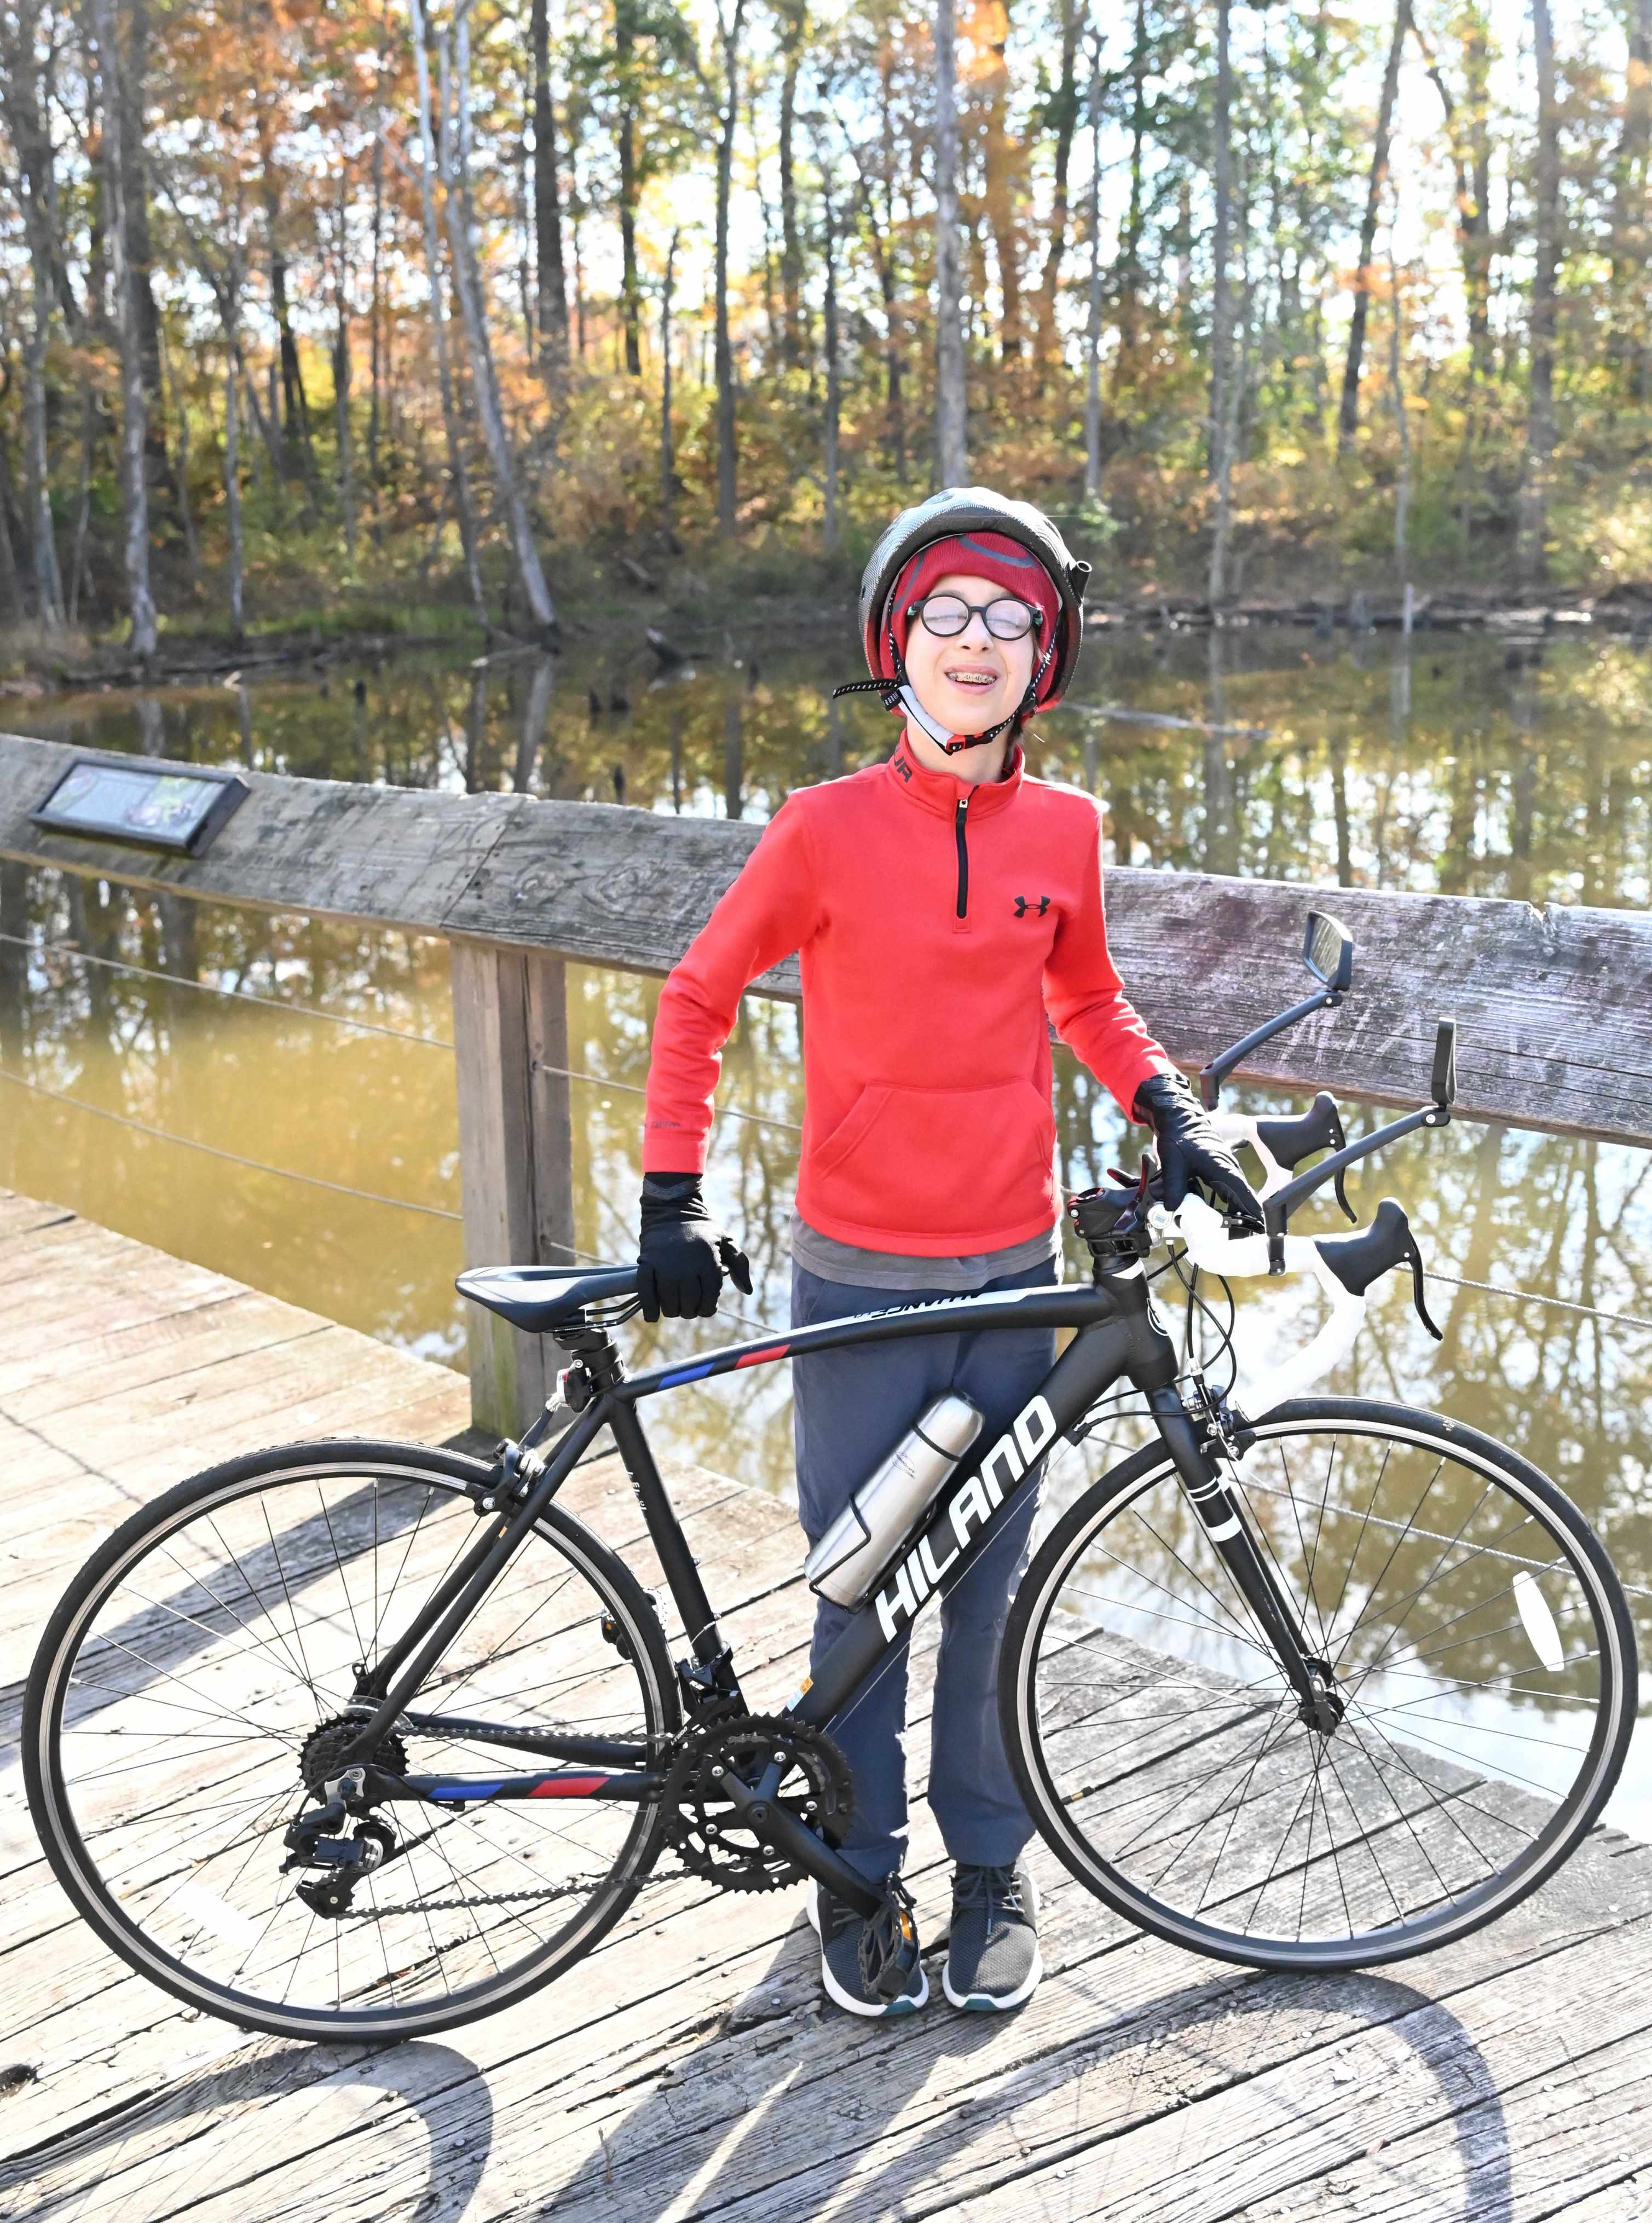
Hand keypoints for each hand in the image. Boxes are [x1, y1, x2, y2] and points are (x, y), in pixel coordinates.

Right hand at [636, 1173, 753, 1321]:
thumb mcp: (726, 1241)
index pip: (709, 1300)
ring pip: (669, 1304)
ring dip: (672, 1311)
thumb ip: (740, 1265)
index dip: (707, 1308)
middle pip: (689, 1305)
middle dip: (690, 1311)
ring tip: (674, 1306)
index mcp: (708, 1262)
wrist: (672, 1209)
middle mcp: (687, 1267)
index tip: (704, 1305)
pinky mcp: (647, 1264)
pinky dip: (650, 1309)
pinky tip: (653, 1317)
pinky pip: (646, 1294)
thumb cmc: (702, 1229)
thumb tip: (748, 1291)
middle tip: (688, 1305)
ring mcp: (665, 1266)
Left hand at [1132, 1073, 1263, 1227]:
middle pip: (1243, 1201)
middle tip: (1243, 1240)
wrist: (1178, 1118)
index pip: (1246, 1199)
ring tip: (1233, 1233)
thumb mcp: (1173, 1165)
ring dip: (1234, 1213)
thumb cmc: (1179, 1137)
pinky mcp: (1218, 1169)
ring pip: (1234, 1196)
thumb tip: (1171, 1211)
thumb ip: (1173, 1190)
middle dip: (1244, 1221)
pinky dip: (1225, 1203)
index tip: (1260, 1232)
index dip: (1254, 1217)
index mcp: (1225, 1171)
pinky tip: (1219, 1215)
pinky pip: (1226, 1190)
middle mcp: (1230, 1171)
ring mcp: (1226, 1170)